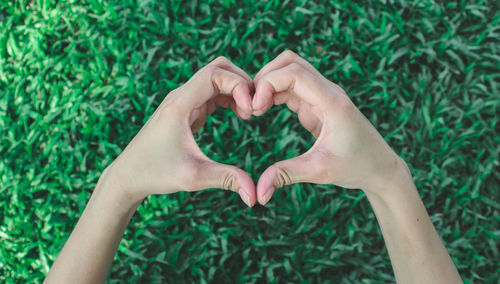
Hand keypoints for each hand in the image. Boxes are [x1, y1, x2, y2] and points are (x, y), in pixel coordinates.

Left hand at [106, 57, 255, 206]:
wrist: (128, 175)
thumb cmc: (156, 174)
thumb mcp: (194, 177)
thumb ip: (226, 179)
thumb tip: (254, 195)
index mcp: (179, 104)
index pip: (214, 74)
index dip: (238, 86)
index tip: (250, 112)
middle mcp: (180, 96)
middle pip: (218, 67)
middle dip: (241, 82)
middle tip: (255, 108)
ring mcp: (183, 101)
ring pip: (216, 78)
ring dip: (236, 90)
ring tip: (249, 114)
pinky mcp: (186, 110)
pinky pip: (212, 93)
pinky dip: (229, 98)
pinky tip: (239, 116)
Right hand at [252, 51, 404, 204]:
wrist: (380, 168)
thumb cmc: (356, 167)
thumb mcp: (319, 171)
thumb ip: (286, 175)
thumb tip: (258, 194)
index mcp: (332, 101)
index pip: (294, 73)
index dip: (268, 84)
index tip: (254, 109)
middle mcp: (328, 91)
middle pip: (290, 62)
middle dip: (264, 78)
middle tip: (250, 106)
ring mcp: (323, 95)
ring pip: (290, 70)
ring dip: (268, 84)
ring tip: (254, 109)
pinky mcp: (318, 104)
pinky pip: (292, 87)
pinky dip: (274, 93)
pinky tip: (263, 110)